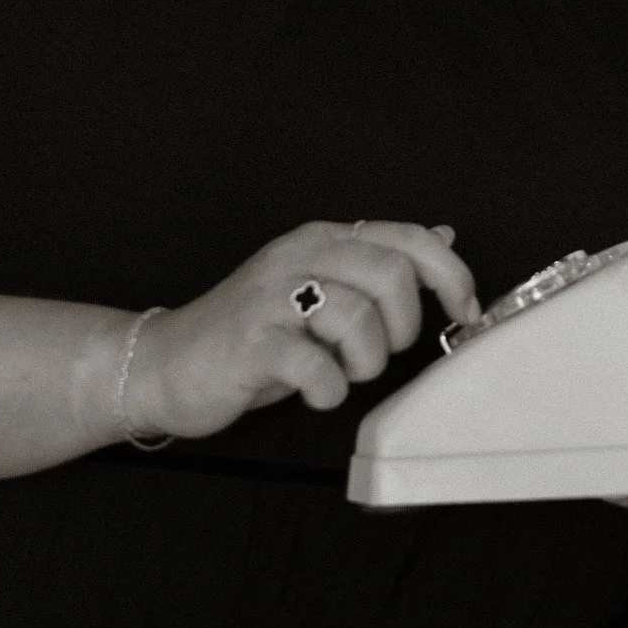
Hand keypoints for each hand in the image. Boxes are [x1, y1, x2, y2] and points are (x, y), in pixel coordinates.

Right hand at [122, 220, 479, 442]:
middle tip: (378, 354)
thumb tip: (441, 236)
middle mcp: (298, 257)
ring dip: (364, 363)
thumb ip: (377, 263)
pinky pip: (316, 368)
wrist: (164, 365)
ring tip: (340, 372)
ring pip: (358, 319)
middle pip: (390, 275)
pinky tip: (315, 391)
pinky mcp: (251, 342)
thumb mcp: (319, 288)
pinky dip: (329, 390)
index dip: (448, 275)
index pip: (406, 239)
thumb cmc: (251, 334)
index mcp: (322, 240)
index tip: (463, 312)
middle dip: (402, 327)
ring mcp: (271, 297)